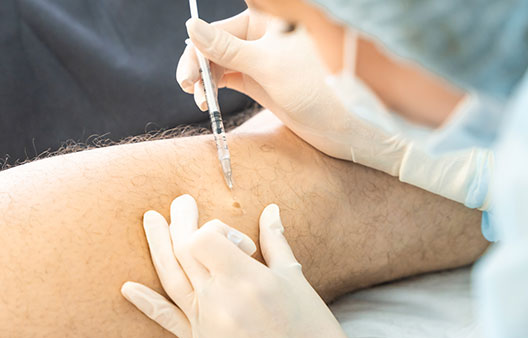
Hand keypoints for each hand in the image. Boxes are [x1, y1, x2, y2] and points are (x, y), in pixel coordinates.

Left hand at [120, 194, 396, 337]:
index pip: (206, 237)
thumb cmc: (314, 332)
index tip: (240, 241)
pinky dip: (145, 302)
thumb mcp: (296, 280)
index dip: (217, 228)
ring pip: (170, 277)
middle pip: (183, 250)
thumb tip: (270, 210)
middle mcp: (220, 299)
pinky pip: (166, 320)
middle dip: (180, 221)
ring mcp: (206, 323)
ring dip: (157, 245)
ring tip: (151, 220)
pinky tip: (128, 287)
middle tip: (182, 203)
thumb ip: (276, 242)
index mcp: (247, 279)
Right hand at [177, 10, 374, 160]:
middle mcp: (260, 35)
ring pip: (217, 63)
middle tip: (189, 89)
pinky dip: (214, 88)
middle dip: (198, 67)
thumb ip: (228, 49)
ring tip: (202, 102)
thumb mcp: (268, 67)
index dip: (198, 50)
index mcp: (265, 20)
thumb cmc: (315, 90)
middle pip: (213, 45)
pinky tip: (208, 100)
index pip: (218, 30)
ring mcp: (257, 58)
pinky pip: (226, 77)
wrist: (339, 127)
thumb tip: (191, 27)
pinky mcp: (257, 79)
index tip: (188, 77)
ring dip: (204, 80)